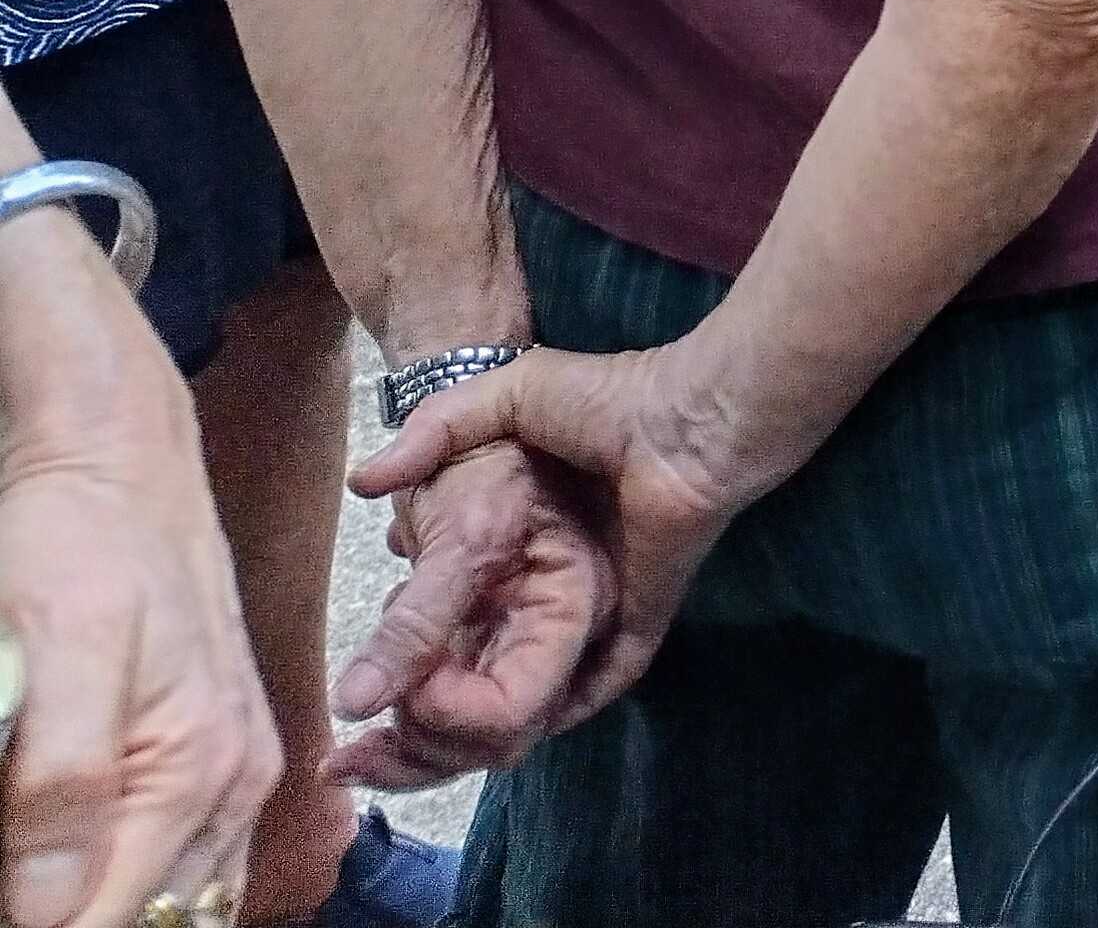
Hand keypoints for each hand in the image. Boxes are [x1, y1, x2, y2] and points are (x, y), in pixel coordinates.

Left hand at [0, 253, 277, 927]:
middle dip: (62, 912)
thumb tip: (47, 907)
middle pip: (145, 920)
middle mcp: (232, 787)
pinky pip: (175, 864)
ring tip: (31, 850)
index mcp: (201, 769)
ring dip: (92, 898)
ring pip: (162, 903)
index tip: (1, 898)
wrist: (124, 461)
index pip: (109, 923)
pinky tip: (75, 850)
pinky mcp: (215, 761)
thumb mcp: (61, 643)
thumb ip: (63, 775)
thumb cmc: (86, 535)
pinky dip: (122, 878)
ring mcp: (230, 778)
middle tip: (14, 860)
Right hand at [348, 344, 758, 746]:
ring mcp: (593, 608)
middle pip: (477, 675)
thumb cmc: (608, 399)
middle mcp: (548, 586)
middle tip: (358, 753)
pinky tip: (493, 735)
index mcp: (515, 544)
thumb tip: (364, 483)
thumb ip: (434, 432)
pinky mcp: (635, 622)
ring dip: (466, 729)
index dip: (396, 659)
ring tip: (403, 749)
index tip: (351, 697)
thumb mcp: (508, 400)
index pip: (447, 620)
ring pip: (526, 696)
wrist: (690, 413)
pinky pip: (592, 686)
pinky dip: (552, 712)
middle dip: (417, 722)